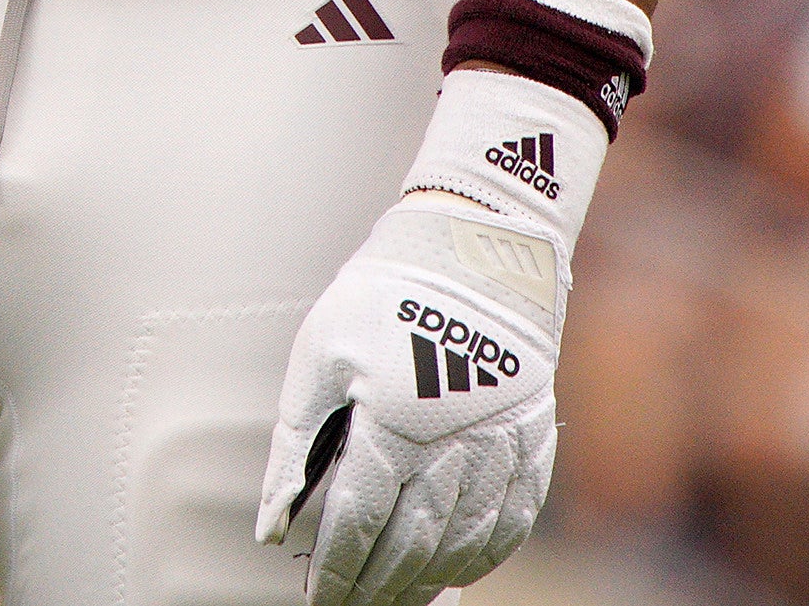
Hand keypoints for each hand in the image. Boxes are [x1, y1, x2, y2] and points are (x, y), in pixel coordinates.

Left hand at [256, 84, 592, 602]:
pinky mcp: (534, 431)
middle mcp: (453, 436)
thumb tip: (274, 521)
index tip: (322, 596)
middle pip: (413, 540)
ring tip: (399, 597)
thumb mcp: (319, 354)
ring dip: (430, 577)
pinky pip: (515, 514)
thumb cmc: (383, 293)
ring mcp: (501, 437)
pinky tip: (460, 568)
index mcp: (393, 415)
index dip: (339, 567)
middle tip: (355, 604)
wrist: (475, 239)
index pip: (360, 519)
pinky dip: (486, 552)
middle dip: (380, 583)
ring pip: (465, 537)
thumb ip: (295, 444)